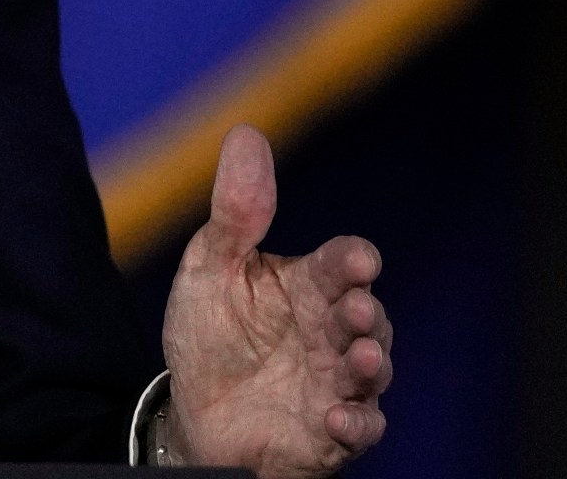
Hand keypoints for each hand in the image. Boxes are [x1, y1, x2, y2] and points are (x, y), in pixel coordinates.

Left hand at [159, 126, 391, 476]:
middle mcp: (332, 331)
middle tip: (353, 309)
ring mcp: (337, 382)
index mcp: (308, 286)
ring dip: (371, 364)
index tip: (359, 260)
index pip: (341, 265)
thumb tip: (244, 134)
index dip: (353, 261)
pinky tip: (338, 419)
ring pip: (372, 370)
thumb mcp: (211, 268)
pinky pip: (359, 429)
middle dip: (364, 312)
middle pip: (365, 316)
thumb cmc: (211, 334)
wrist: (195, 411)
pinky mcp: (332, 432)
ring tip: (360, 358)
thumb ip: (235, 212)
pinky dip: (356, 425)